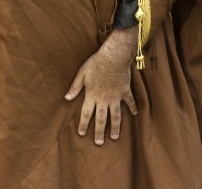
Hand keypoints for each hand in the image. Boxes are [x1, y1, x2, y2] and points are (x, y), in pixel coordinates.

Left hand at [64, 25, 138, 144]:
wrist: (113, 58)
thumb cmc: (96, 63)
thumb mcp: (82, 73)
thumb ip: (75, 87)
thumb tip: (66, 97)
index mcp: (91, 95)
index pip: (86, 113)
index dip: (83, 124)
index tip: (81, 134)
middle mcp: (103, 99)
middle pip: (101, 119)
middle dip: (99, 132)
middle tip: (99, 143)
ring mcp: (115, 97)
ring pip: (115, 116)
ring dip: (115, 127)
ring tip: (114, 137)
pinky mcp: (125, 92)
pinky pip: (130, 102)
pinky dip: (133, 107)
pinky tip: (135, 114)